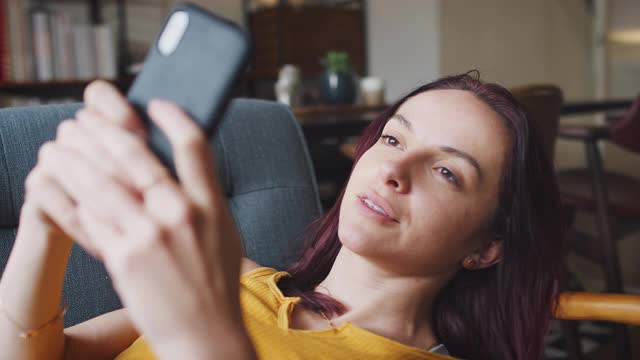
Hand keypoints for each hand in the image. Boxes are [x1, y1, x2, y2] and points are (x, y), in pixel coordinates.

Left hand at [37, 80, 249, 357]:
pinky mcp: (122, 258)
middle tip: (82, 118)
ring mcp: (149, 236)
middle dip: (103, 129)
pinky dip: (66, 197)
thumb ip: (200, 197)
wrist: (204, 332)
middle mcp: (181, 214)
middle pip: (135, 155)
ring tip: (57, 144)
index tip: (154, 102)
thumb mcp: (223, 232)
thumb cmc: (213, 281)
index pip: (194, 144)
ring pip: (101, 182)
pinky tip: (51, 182)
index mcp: (211, 205)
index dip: (172, 116)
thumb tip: (171, 162)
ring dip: (73, 157)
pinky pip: (88, 218)